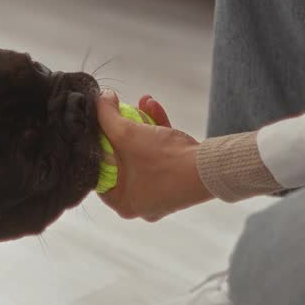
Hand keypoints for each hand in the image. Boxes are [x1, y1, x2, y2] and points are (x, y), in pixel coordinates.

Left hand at [96, 90, 212, 220]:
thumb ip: (107, 115)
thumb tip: (100, 99)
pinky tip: (155, 107)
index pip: (99, 174)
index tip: (99, 128)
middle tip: (120, 112)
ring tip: (142, 103)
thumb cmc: (164, 160)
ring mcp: (162, 194)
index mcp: (124, 204)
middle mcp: (142, 205)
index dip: (97, 147)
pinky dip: (159, 133)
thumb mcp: (127, 133)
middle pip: (122, 162)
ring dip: (143, 126)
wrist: (208, 169)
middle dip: (123, 129)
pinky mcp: (178, 181)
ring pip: (144, 155)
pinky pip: (162, 156)